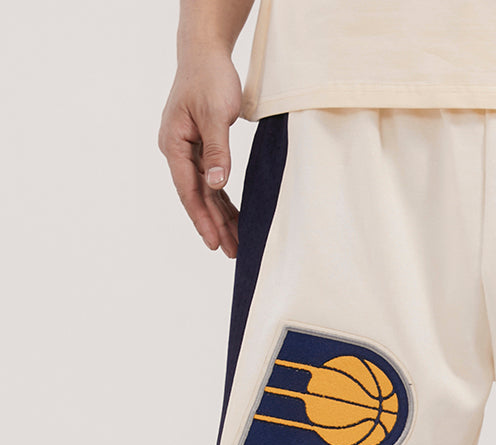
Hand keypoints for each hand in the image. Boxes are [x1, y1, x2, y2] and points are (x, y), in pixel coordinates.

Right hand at [158, 50, 242, 258]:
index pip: (188, 190)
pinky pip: (211, 181)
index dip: (201, 218)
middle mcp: (177, 151)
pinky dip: (222, 201)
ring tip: (235, 244)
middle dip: (213, 226)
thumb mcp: (215, 114)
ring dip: (220, 218)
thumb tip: (215, 185)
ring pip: (205, 193)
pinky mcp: (200, 149)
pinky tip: (233, 219)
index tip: (213, 241)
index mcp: (173, 144)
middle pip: (196, 197)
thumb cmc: (209, 78)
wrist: (205, 54)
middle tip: (230, 252)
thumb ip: (216, 151)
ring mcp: (187, 151)